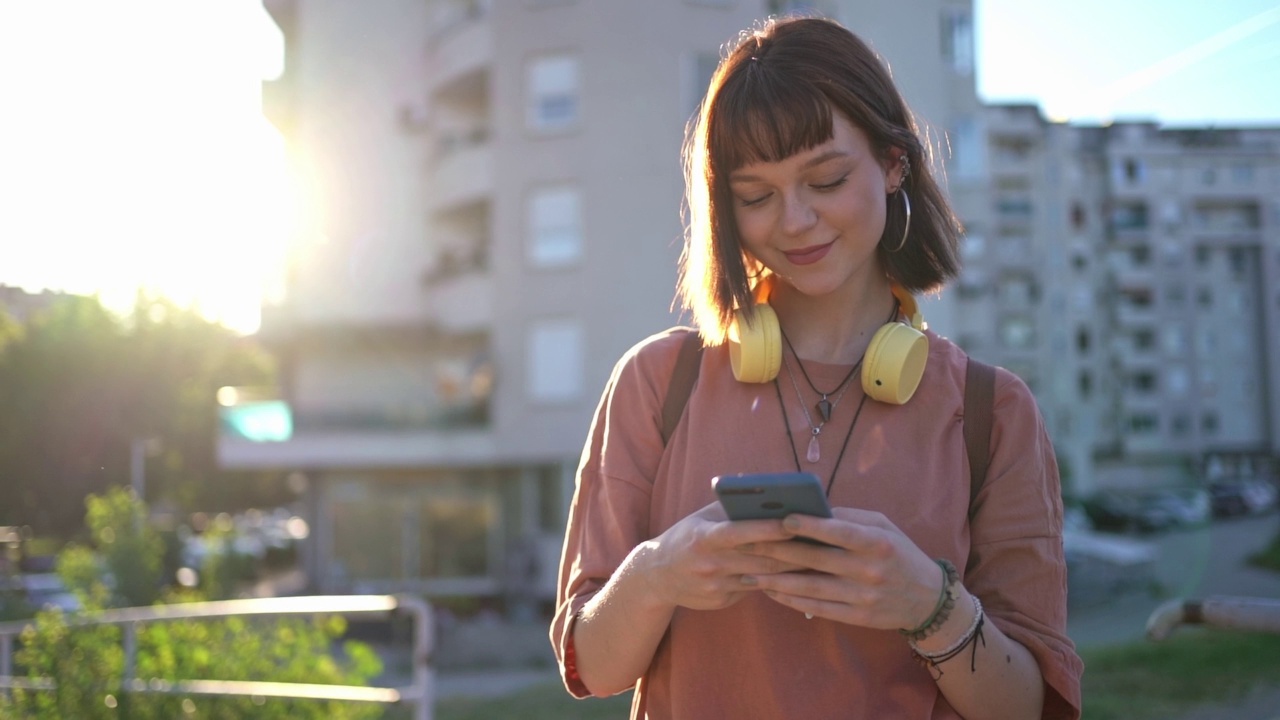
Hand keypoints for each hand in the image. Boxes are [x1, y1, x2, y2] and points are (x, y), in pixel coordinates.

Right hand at [638, 502, 804, 610]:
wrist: (657, 576)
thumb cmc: (687, 537)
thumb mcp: (701, 518)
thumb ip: (730, 508)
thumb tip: (766, 492)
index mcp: (703, 538)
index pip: (740, 532)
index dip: (768, 528)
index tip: (794, 522)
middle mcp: (709, 563)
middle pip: (759, 558)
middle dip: (791, 551)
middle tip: (821, 542)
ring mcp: (716, 585)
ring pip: (762, 577)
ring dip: (790, 569)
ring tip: (817, 559)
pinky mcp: (721, 601)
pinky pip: (754, 590)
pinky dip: (774, 581)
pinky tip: (795, 575)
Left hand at [737, 507, 944, 628]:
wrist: (927, 600)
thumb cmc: (899, 553)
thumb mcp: (884, 527)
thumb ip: (850, 517)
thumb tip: (812, 508)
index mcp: (877, 543)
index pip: (838, 532)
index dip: (809, 525)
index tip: (781, 518)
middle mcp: (869, 571)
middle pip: (816, 559)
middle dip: (778, 551)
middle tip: (748, 543)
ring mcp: (862, 597)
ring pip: (810, 587)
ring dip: (776, 580)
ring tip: (749, 572)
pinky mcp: (856, 617)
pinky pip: (817, 607)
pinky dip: (791, 599)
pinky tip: (771, 591)